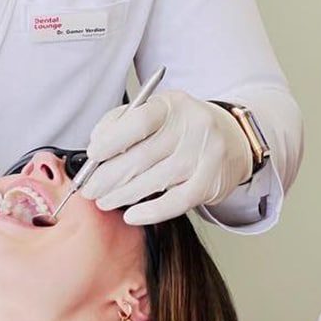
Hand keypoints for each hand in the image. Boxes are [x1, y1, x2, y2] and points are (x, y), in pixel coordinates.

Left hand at [80, 90, 253, 224]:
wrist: (231, 139)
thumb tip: (96, 143)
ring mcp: (205, 154)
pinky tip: (132, 215)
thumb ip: (121, 122)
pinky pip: (177, 201)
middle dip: (109, 176)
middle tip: (89, 189)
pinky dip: (151, 212)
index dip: (111, 140)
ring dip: (124, 195)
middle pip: (143, 155)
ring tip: (104, 201)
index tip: (92, 156)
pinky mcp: (212, 181)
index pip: (139, 121)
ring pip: (157, 180)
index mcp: (172, 104)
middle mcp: (192, 125)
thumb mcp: (155, 113)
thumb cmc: (182, 128)